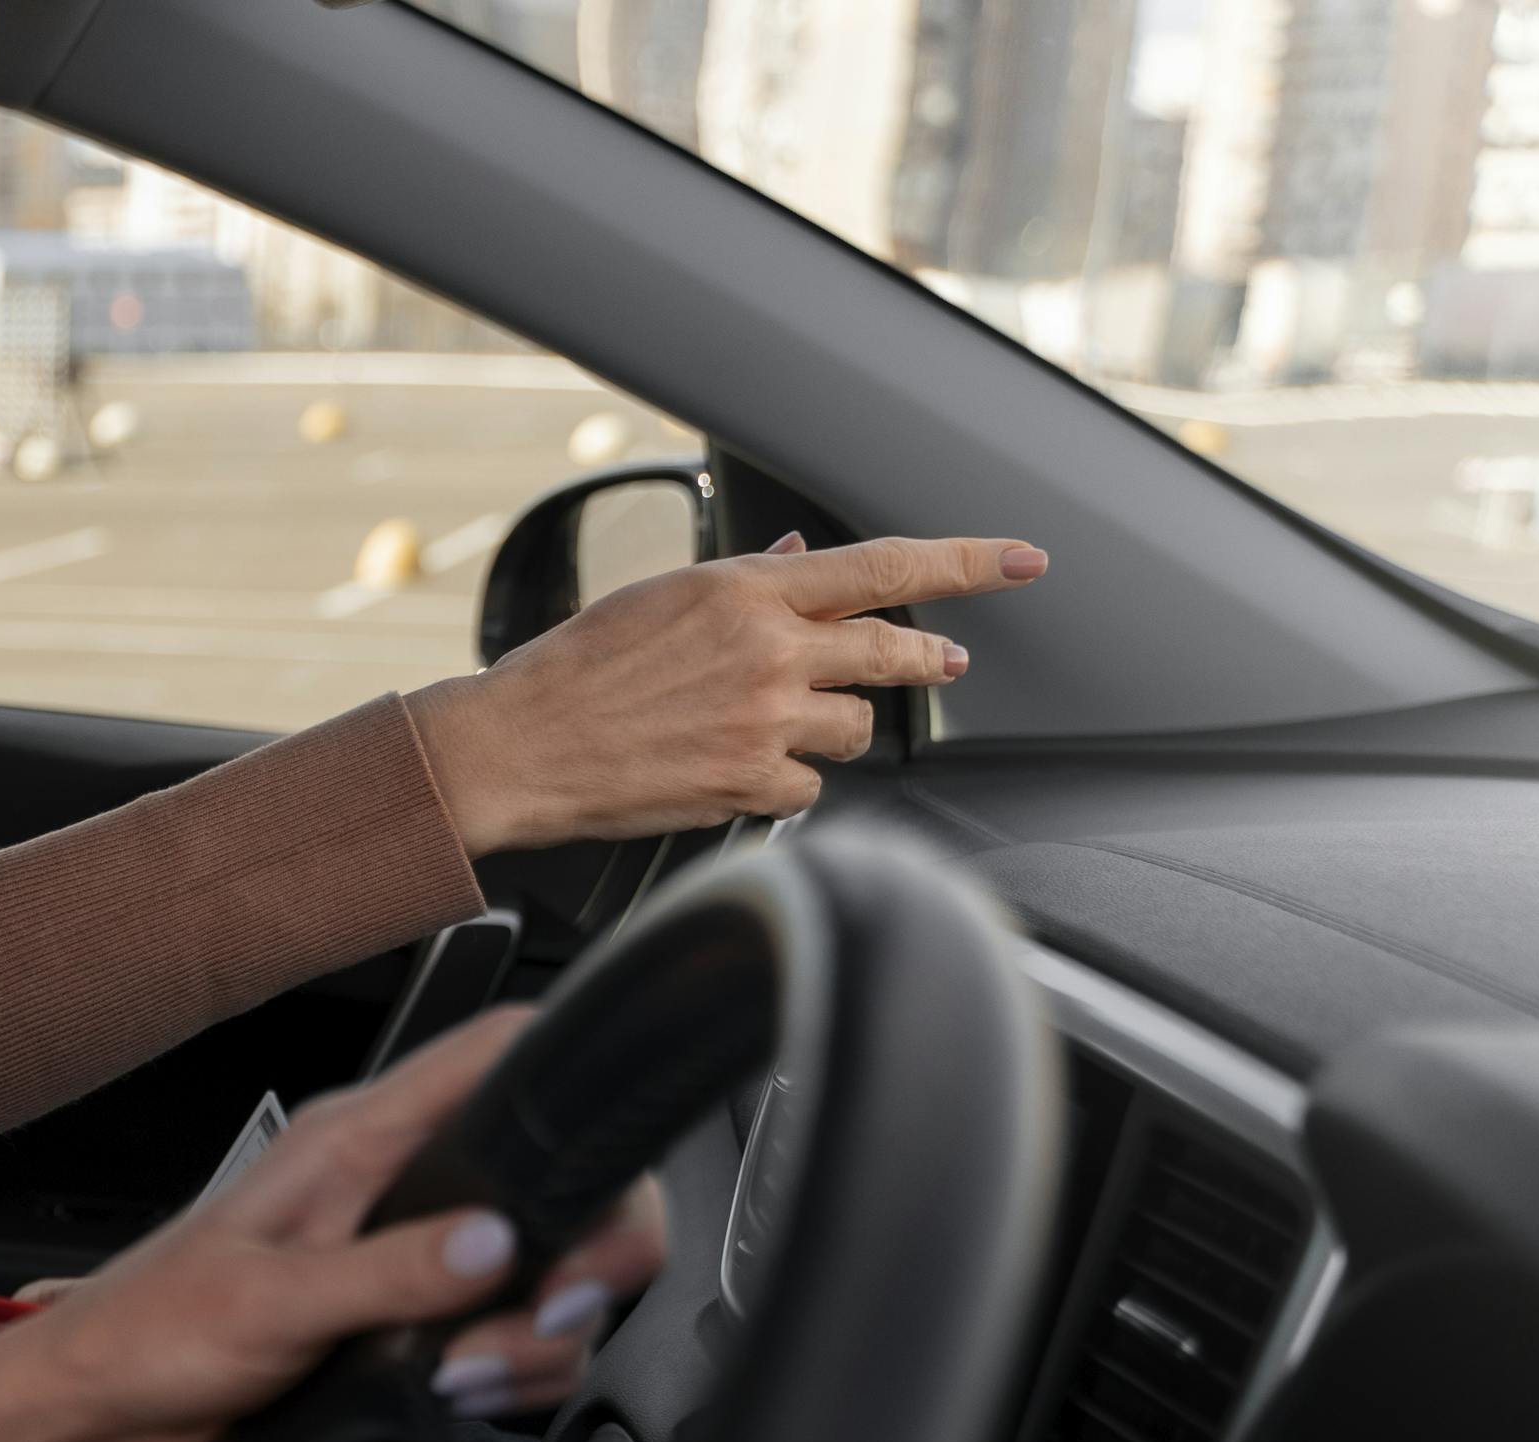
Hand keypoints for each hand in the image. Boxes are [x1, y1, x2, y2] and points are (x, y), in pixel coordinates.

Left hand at [0, 1011, 661, 1441]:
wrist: (103, 1419)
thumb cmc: (147, 1335)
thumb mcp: (267, 1301)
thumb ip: (387, 1273)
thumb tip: (490, 1244)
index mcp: (359, 1141)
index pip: (497, 1056)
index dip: (572, 1072)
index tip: (605, 1159)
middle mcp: (402, 1190)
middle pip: (561, 1186)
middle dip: (581, 1257)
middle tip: (545, 1313)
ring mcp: (416, 1264)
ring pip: (548, 1277)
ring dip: (535, 1338)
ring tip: (463, 1375)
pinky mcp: (418, 1333)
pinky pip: (511, 1343)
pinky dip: (508, 1378)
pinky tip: (457, 1396)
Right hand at [409, 536, 1048, 854]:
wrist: (516, 747)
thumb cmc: (573, 670)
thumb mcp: (660, 598)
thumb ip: (745, 582)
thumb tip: (801, 558)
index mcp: (747, 591)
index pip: (886, 566)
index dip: (969, 563)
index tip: (1022, 560)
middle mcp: (769, 652)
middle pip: (892, 651)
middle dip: (926, 657)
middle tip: (943, 660)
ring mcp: (765, 723)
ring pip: (854, 726)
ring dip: (831, 726)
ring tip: (774, 726)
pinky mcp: (750, 786)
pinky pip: (809, 786)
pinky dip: (783, 781)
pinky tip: (733, 771)